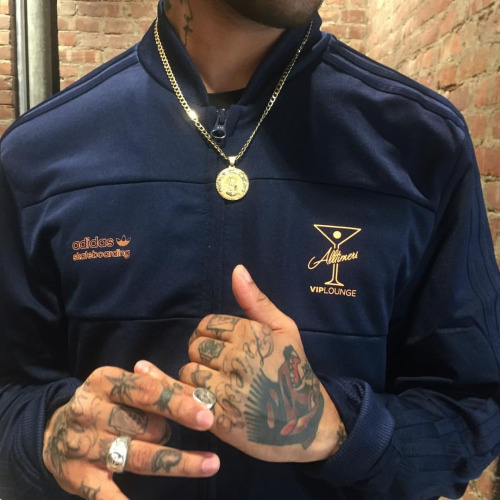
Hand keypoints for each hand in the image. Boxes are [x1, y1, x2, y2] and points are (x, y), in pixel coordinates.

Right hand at [43, 366, 219, 498]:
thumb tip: (196, 393)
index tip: (207, 417)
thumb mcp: (123, 386)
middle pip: (145, 426)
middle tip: (201, 430)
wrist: (53, 431)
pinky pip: (106, 494)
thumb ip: (157, 385)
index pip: (147, 392)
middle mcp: (90, 410)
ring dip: (176, 462)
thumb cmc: (104, 404)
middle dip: (171, 431)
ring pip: (138, 456)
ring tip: (208, 463)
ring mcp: (82, 445)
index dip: (179, 405)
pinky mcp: (77, 476)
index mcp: (104, 382)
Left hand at [176, 265, 344, 462]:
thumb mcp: (284, 329)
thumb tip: (237, 269)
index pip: (207, 324)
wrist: (306, 421)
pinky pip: (189, 395)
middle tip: (220, 366)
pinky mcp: (220, 416)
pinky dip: (194, 396)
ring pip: (189, 370)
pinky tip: (211, 398)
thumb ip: (256, 301)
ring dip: (198, 377)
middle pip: (195, 345)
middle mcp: (238, 357)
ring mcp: (228, 388)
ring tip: (217, 384)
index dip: (212, 335)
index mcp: (252, 333)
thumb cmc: (293, 369)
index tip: (224, 347)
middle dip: (203, 354)